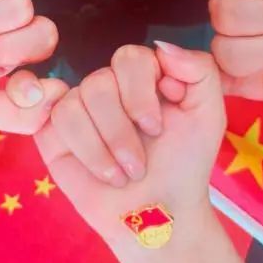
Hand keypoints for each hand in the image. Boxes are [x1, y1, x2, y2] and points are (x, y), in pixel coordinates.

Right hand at [35, 44, 223, 245]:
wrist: (160, 215)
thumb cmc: (184, 163)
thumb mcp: (208, 114)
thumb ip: (199, 69)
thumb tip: (162, 47)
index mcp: (143, 76)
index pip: (129, 58)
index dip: (140, 93)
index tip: (157, 128)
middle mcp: (109, 85)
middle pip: (100, 81)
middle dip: (122, 130)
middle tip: (140, 163)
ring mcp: (80, 106)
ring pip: (76, 102)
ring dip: (105, 147)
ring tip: (124, 175)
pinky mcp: (54, 131)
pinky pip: (55, 120)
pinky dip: (85, 151)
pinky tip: (103, 173)